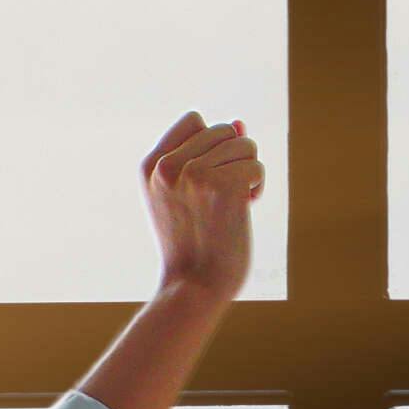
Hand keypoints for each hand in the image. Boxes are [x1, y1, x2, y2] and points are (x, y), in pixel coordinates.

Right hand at [139, 112, 261, 298]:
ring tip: (232, 204)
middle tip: (221, 197)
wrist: (194, 287)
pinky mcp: (221, 185)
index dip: (212, 146)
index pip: (194, 120)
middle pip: (223, 129)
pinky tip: (244, 209)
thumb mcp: (186, 195)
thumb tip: (240, 122)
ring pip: (244, 144)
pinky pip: (255, 165)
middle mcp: (167, 165)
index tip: (207, 181)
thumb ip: (206, 156)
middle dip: (233, 159)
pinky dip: (257, 186)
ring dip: (247, 172)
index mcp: (151, 165)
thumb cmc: (195, 245)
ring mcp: (193, 173)